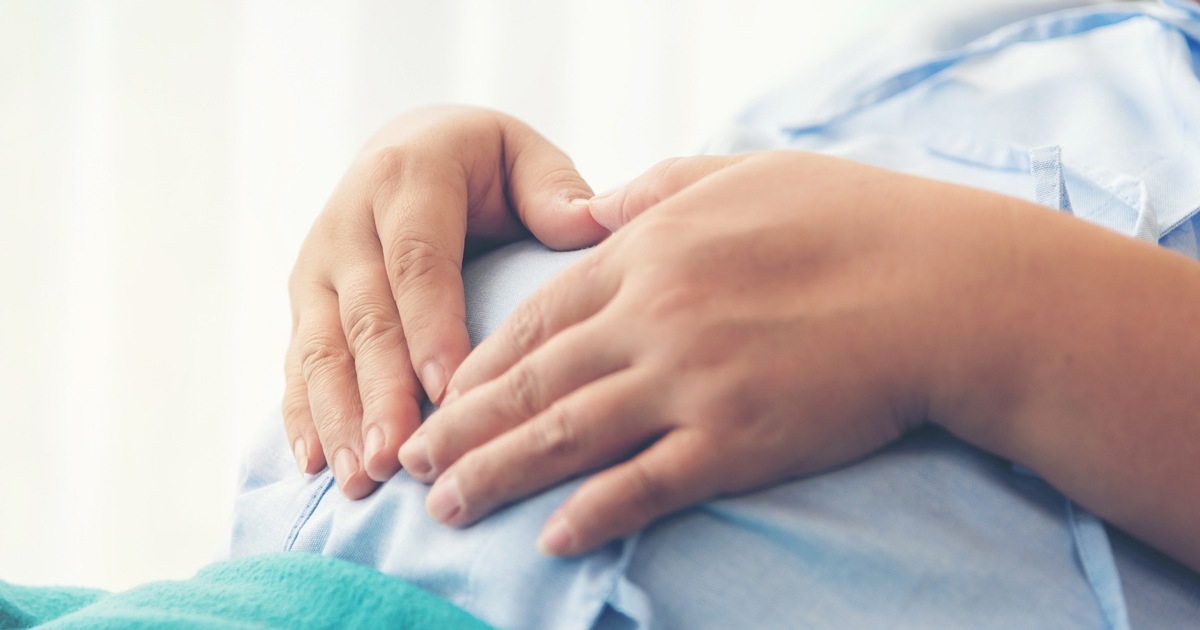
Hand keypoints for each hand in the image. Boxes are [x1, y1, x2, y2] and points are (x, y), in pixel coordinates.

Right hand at [284, 105, 609, 497]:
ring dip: (339, 418)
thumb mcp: (521, 155)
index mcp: (406, 178)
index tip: (451, 395)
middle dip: (380, 394)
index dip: (431, 329)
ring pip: (323, 349)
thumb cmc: (483, 165)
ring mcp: (317, 266)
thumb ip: (552, 189)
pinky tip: (318, 465)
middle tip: (398, 459)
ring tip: (361, 480)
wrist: (404, 148)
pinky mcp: (303, 301)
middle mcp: (348, 220)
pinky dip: (303, 415)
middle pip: (365, 318)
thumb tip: (592, 223)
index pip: (418, 261)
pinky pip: (298, 362)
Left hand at [398, 151, 1035, 553]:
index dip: (480, 362)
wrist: (946, 286)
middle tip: (410, 463)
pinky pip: (646, 486)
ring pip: (567, 437)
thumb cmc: (852, 218)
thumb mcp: (742, 172)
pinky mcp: (736, 442)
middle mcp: (652, 319)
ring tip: (448, 507)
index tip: (441, 392)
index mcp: (648, 252)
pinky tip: (553, 537)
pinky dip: (593, 513)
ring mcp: (690, 383)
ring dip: (498, 475)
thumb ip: (653, 190)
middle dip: (461, 428)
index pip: (538, 316)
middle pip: (530, 383)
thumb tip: (590, 211)